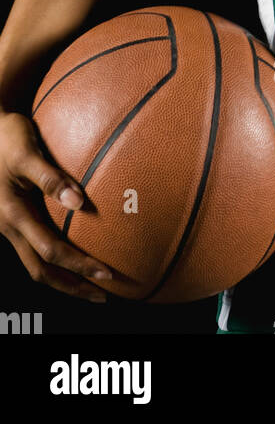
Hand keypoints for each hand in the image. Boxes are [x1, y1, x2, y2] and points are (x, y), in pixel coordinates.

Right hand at [0, 111, 116, 300]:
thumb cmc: (7, 137)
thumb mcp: (27, 153)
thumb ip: (51, 178)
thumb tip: (80, 202)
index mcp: (12, 215)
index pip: (50, 251)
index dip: (79, 265)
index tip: (106, 273)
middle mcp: (9, 227)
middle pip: (41, 271)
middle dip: (72, 286)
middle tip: (103, 295)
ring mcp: (9, 225)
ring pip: (36, 263)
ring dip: (63, 278)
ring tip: (91, 285)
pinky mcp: (14, 218)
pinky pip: (34, 248)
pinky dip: (55, 259)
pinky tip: (73, 253)